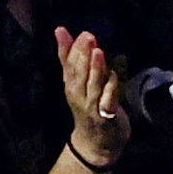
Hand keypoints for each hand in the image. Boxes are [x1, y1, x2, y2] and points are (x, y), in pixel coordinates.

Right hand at [58, 28, 132, 167]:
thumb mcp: (77, 81)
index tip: (74, 32)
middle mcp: (79, 95)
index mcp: (71, 85)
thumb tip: (60, 30)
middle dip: (83, 54)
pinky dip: (110, 90)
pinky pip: (108, 102)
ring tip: (97, 51)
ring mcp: (92, 107)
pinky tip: (112, 76)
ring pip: (93, 85)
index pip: (69, 65)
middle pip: (79, 74)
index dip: (72, 49)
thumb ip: (69, 56)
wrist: (96, 143)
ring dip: (95, 69)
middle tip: (87, 36)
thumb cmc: (88, 106)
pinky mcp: (106, 117)